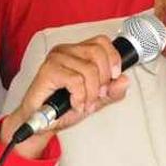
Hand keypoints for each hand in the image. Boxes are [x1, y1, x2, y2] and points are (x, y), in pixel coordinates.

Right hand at [1, 36, 128, 157]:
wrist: (41, 123)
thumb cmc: (64, 107)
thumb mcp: (96, 100)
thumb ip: (112, 91)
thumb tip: (124, 80)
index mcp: (77, 52)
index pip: (102, 42)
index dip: (113, 59)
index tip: (113, 77)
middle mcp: (66, 51)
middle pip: (98, 53)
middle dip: (102, 80)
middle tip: (95, 95)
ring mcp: (56, 59)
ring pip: (89, 69)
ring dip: (90, 93)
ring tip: (83, 103)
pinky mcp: (48, 70)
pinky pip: (76, 80)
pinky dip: (80, 97)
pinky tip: (74, 103)